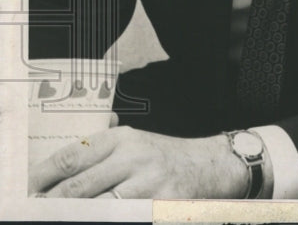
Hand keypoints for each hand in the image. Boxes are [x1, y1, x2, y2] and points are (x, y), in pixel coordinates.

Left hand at [29, 127, 249, 198]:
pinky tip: (100, 221)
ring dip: (77, 217)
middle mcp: (135, 157)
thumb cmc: (165, 156)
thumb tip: (56, 164)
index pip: (72, 156)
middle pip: (80, 187)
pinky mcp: (166, 204)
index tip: (26, 191)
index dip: (42, 176)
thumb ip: (104, 146)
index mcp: (123, 139)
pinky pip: (129, 218)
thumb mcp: (137, 141)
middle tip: (34, 213)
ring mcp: (151, 182)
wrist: (213, 165)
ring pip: (100, 209)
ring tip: (64, 219)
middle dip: (52, 206)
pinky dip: (112, 220)